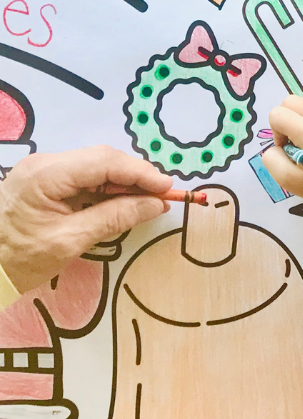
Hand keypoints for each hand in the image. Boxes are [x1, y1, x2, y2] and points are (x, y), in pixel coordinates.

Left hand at [0, 146, 171, 293]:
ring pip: (96, 167)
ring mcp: (44, 170)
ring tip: (146, 202)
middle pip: (103, 159)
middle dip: (135, 177)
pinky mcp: (45, 182)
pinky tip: (122, 203)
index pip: (105, 161)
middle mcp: (45, 163)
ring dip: (123, 183)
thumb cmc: (18, 259)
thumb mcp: (69, 241)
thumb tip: (156, 204)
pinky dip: (107, 189)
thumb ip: (115, 217)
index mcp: (46, 174)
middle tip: (161, 198)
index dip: (141, 172)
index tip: (167, 189)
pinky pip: (85, 178)